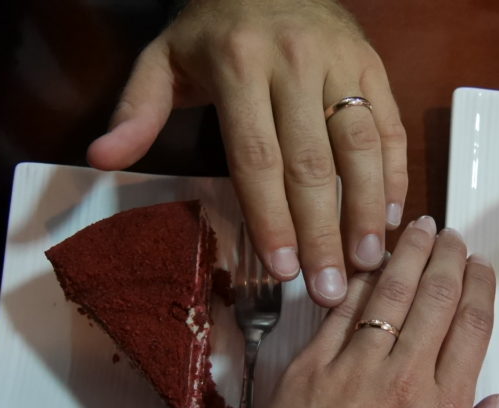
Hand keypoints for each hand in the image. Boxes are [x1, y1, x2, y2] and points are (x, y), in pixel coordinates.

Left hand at [88, 0, 408, 307]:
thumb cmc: (215, 28)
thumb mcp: (164, 58)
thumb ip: (137, 109)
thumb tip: (103, 159)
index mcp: (239, 67)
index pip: (257, 157)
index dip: (272, 218)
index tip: (282, 268)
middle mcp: (295, 64)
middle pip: (313, 163)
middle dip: (323, 232)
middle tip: (328, 287)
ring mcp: (341, 63)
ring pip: (360, 145)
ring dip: (368, 208)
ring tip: (367, 260)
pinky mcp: (373, 65)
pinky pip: (389, 124)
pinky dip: (395, 172)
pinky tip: (393, 216)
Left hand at [156, 217, 498, 407]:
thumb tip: (495, 405)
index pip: (472, 327)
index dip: (479, 287)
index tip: (481, 267)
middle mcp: (403, 380)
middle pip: (436, 298)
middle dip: (448, 257)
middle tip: (451, 235)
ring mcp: (353, 368)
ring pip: (389, 293)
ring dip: (407, 254)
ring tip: (417, 230)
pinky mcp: (310, 366)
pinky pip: (339, 311)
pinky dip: (358, 281)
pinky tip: (367, 264)